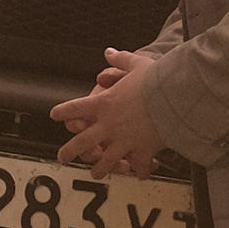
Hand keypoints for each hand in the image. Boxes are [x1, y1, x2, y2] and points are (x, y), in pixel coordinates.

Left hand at [51, 45, 165, 177]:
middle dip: (69, 151)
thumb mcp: (136, 64)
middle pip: (82, 142)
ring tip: (95, 173)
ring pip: (105, 160)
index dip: (64, 111)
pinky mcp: (142, 150)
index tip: (54, 115)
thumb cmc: (155, 80)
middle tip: (62, 157)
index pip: (77, 107)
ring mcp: (124, 140)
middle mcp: (110, 124)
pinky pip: (139, 165)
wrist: (174, 98)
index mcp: (104, 103)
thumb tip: (109, 53)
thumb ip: (120, 60)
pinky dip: (140, 171)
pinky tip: (139, 174)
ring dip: (99, 168)